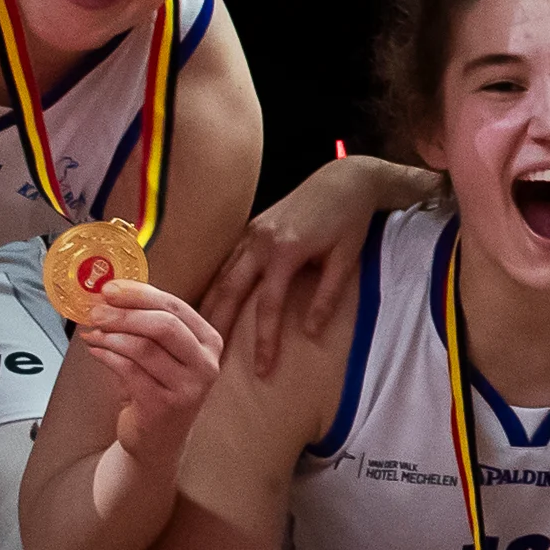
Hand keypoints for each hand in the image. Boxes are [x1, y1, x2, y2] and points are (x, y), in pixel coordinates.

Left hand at [68, 281, 222, 461]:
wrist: (159, 439)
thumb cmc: (158, 386)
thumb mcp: (165, 353)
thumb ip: (149, 324)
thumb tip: (110, 294)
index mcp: (210, 342)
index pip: (176, 307)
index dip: (140, 294)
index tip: (109, 288)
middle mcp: (206, 363)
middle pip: (163, 325)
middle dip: (124, 314)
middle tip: (95, 311)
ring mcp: (188, 387)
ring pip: (143, 348)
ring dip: (110, 336)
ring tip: (91, 333)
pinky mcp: (163, 406)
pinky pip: (128, 371)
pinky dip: (107, 357)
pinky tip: (95, 352)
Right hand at [210, 155, 423, 377]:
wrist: (345, 179)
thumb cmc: (350, 221)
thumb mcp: (346, 259)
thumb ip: (327, 296)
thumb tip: (310, 332)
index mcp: (285, 251)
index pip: (268, 305)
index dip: (264, 339)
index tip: (262, 369)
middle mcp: (260, 242)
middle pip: (231, 291)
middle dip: (219, 326)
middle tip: (210, 360)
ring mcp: (251, 233)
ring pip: (221, 275)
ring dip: (210, 306)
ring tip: (199, 337)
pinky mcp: (250, 229)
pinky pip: (227, 262)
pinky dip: (216, 284)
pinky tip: (208, 304)